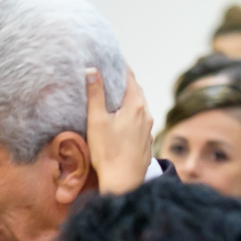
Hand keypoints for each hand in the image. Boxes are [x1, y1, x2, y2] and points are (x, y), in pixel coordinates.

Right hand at [85, 66, 153, 195]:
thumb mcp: (97, 121)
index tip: (113, 58)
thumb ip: (95, 94)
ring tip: (115, 96)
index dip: (121, 66)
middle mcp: (145, 114)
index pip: (130, 77)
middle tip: (112, 74)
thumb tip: (92, 70)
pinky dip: (131, 113)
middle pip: (136, 91)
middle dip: (124, 81)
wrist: (124, 182)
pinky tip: (122, 120)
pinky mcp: (146, 141)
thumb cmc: (108, 153)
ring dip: (129, 98)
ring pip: (139, 106)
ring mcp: (148, 129)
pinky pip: (140, 120)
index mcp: (134, 106)